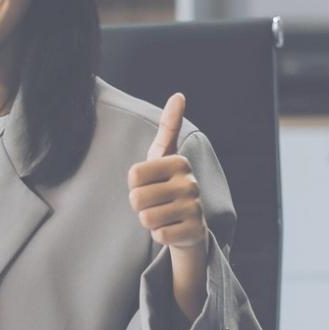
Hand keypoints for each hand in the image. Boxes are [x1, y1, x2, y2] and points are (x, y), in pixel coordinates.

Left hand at [128, 92, 208, 316]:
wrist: (188, 225)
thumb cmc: (167, 186)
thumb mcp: (163, 156)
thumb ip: (168, 126)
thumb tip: (179, 94)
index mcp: (179, 162)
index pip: (133, 175)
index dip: (134, 184)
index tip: (150, 184)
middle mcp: (191, 183)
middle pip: (137, 198)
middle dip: (139, 205)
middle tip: (155, 203)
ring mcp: (195, 208)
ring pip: (146, 218)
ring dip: (149, 220)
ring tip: (163, 215)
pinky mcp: (194, 232)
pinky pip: (158, 235)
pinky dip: (159, 235)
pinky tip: (172, 228)